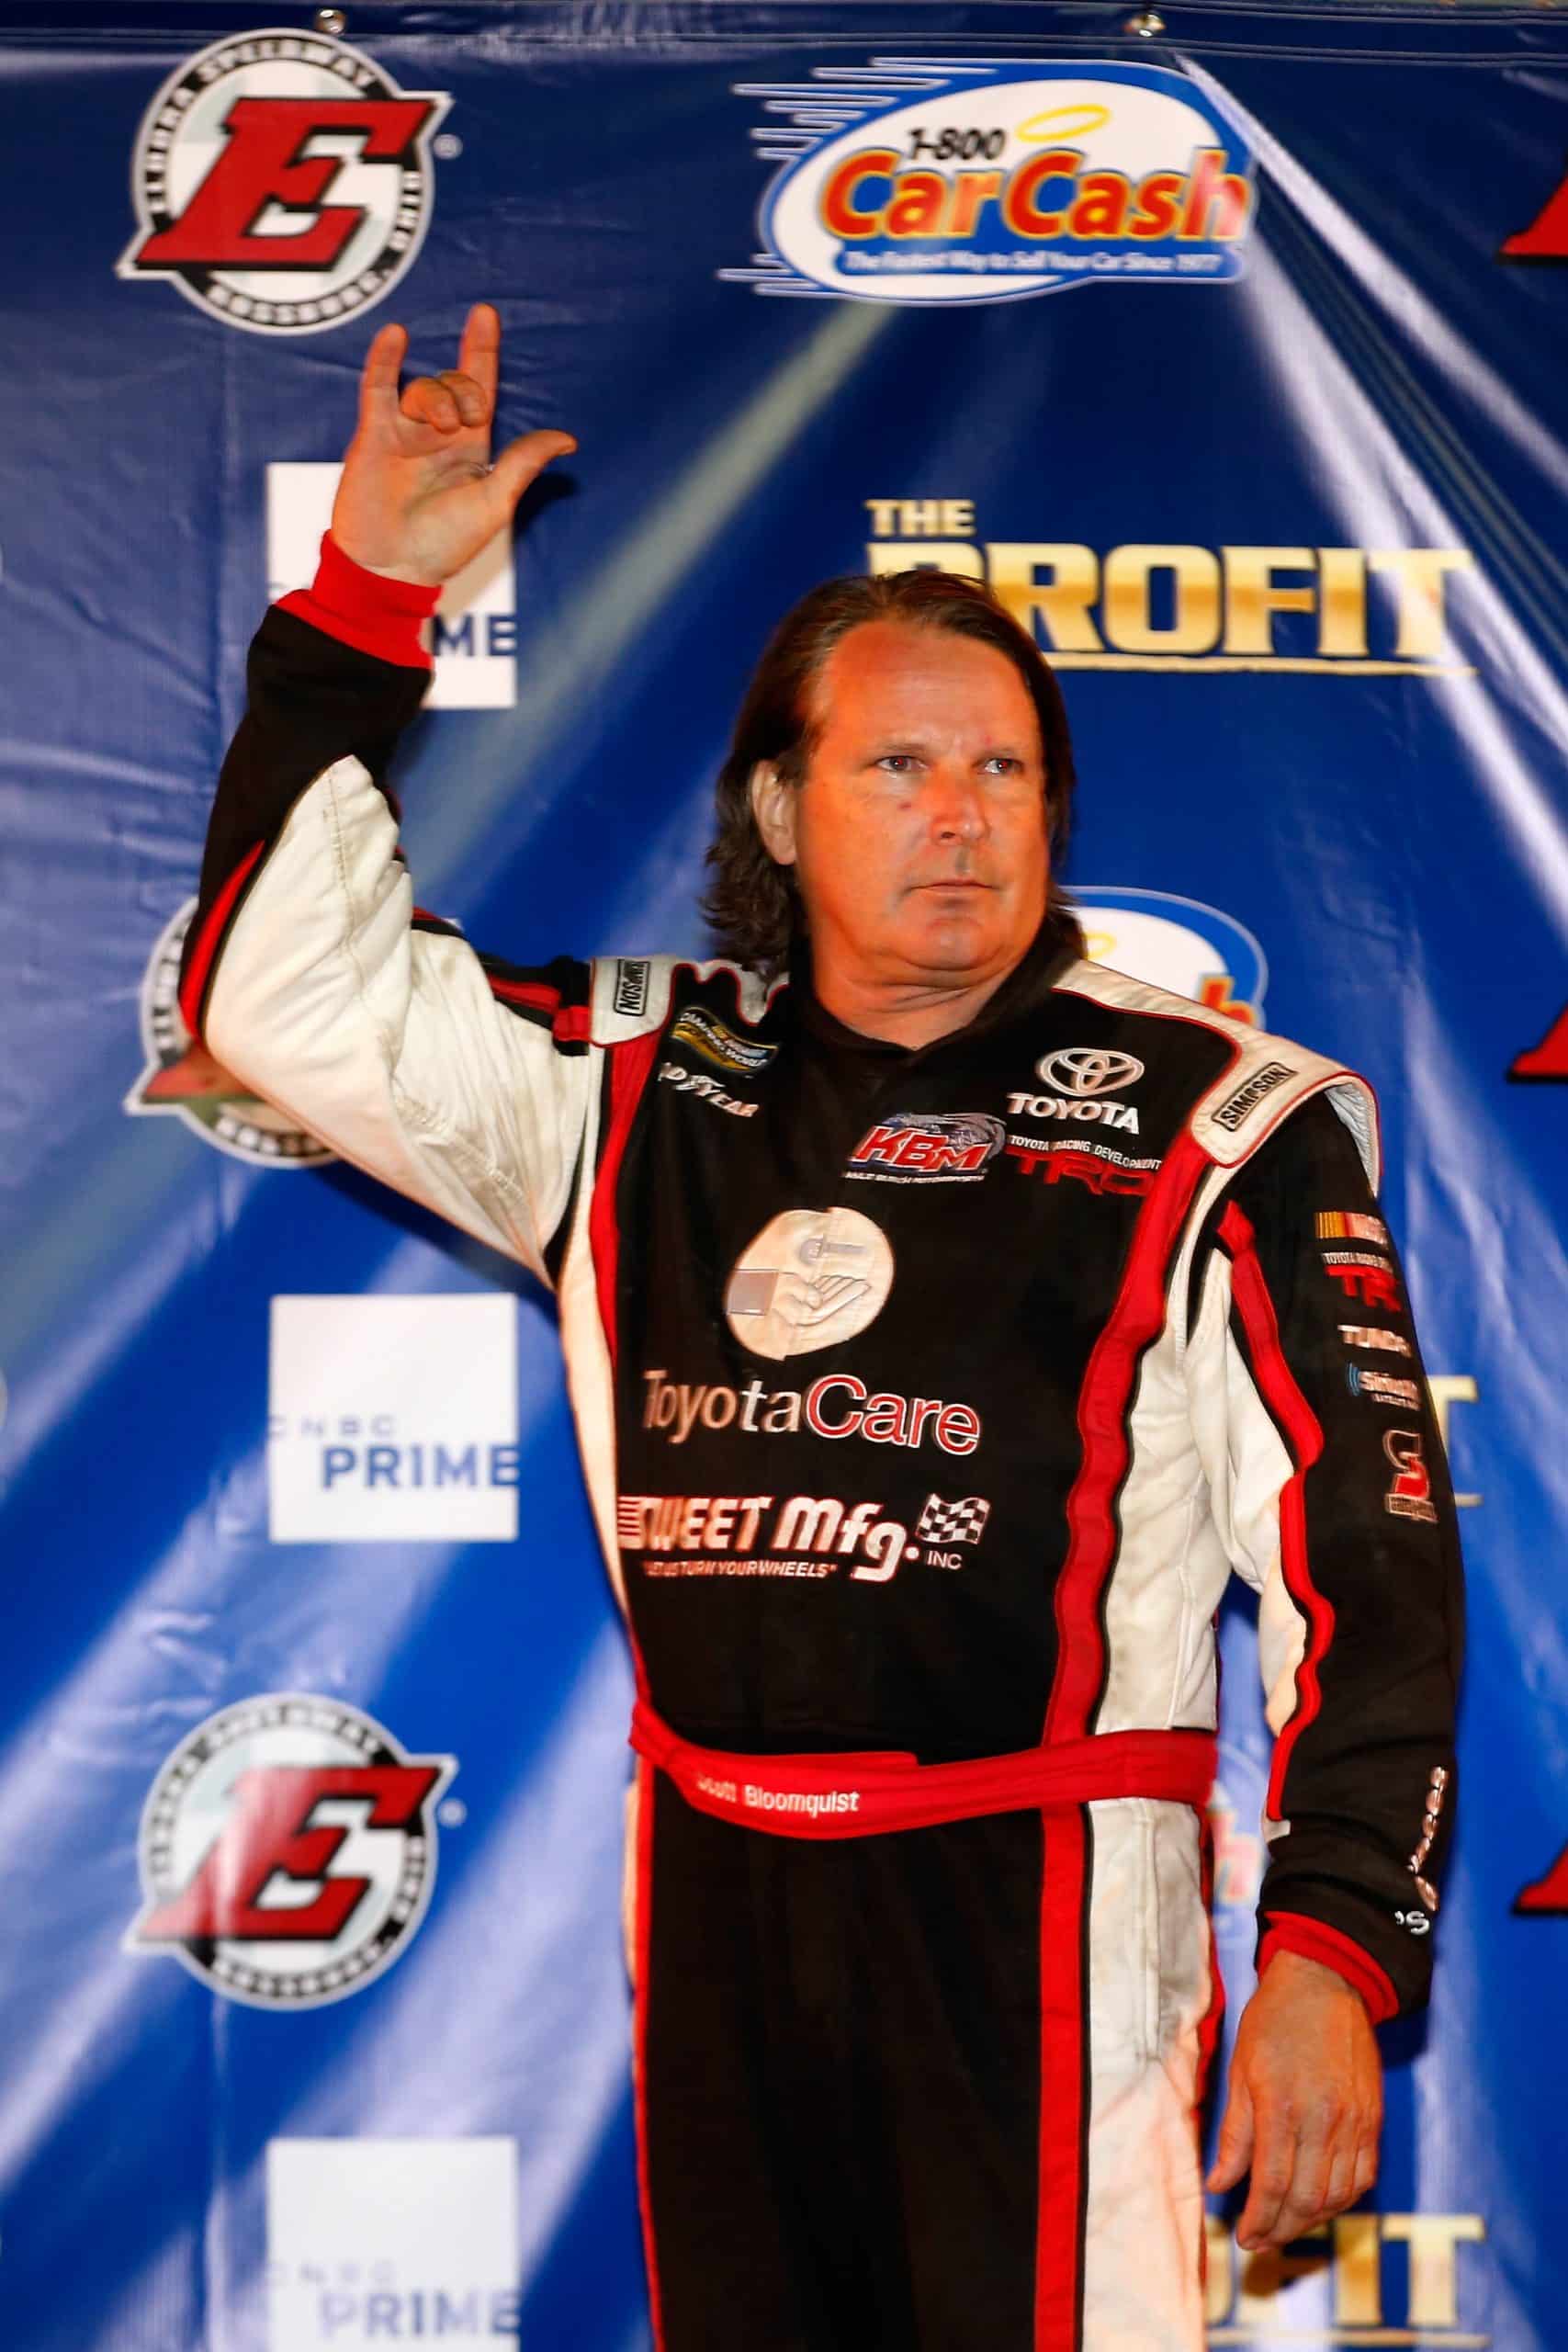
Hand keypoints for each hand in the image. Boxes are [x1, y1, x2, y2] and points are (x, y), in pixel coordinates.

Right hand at [330, 302, 575, 586]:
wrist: (392, 567)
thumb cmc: (444, 544)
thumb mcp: (494, 503)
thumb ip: (524, 463)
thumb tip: (568, 439)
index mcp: (470, 449)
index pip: (480, 388)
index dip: (482, 352)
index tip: (486, 316)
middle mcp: (437, 436)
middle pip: (455, 385)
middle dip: (466, 390)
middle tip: (469, 420)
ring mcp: (404, 433)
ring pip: (423, 388)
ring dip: (437, 396)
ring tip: (441, 425)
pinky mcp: (373, 436)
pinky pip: (377, 387)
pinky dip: (384, 359)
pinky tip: (396, 335)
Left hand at [1206, 1951, 1381, 2251]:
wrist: (1326, 1983)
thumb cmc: (1274, 2021)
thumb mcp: (1240, 2070)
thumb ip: (1234, 2134)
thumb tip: (1219, 2186)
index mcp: (1282, 2106)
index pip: (1273, 2185)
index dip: (1258, 2220)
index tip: (1244, 2238)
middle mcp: (1324, 2120)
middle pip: (1307, 2199)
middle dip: (1281, 2229)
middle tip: (1260, 2241)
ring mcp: (1355, 2121)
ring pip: (1338, 2195)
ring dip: (1311, 2221)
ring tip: (1285, 2226)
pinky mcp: (1373, 2118)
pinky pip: (1363, 2176)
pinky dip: (1342, 2199)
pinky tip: (1321, 2203)